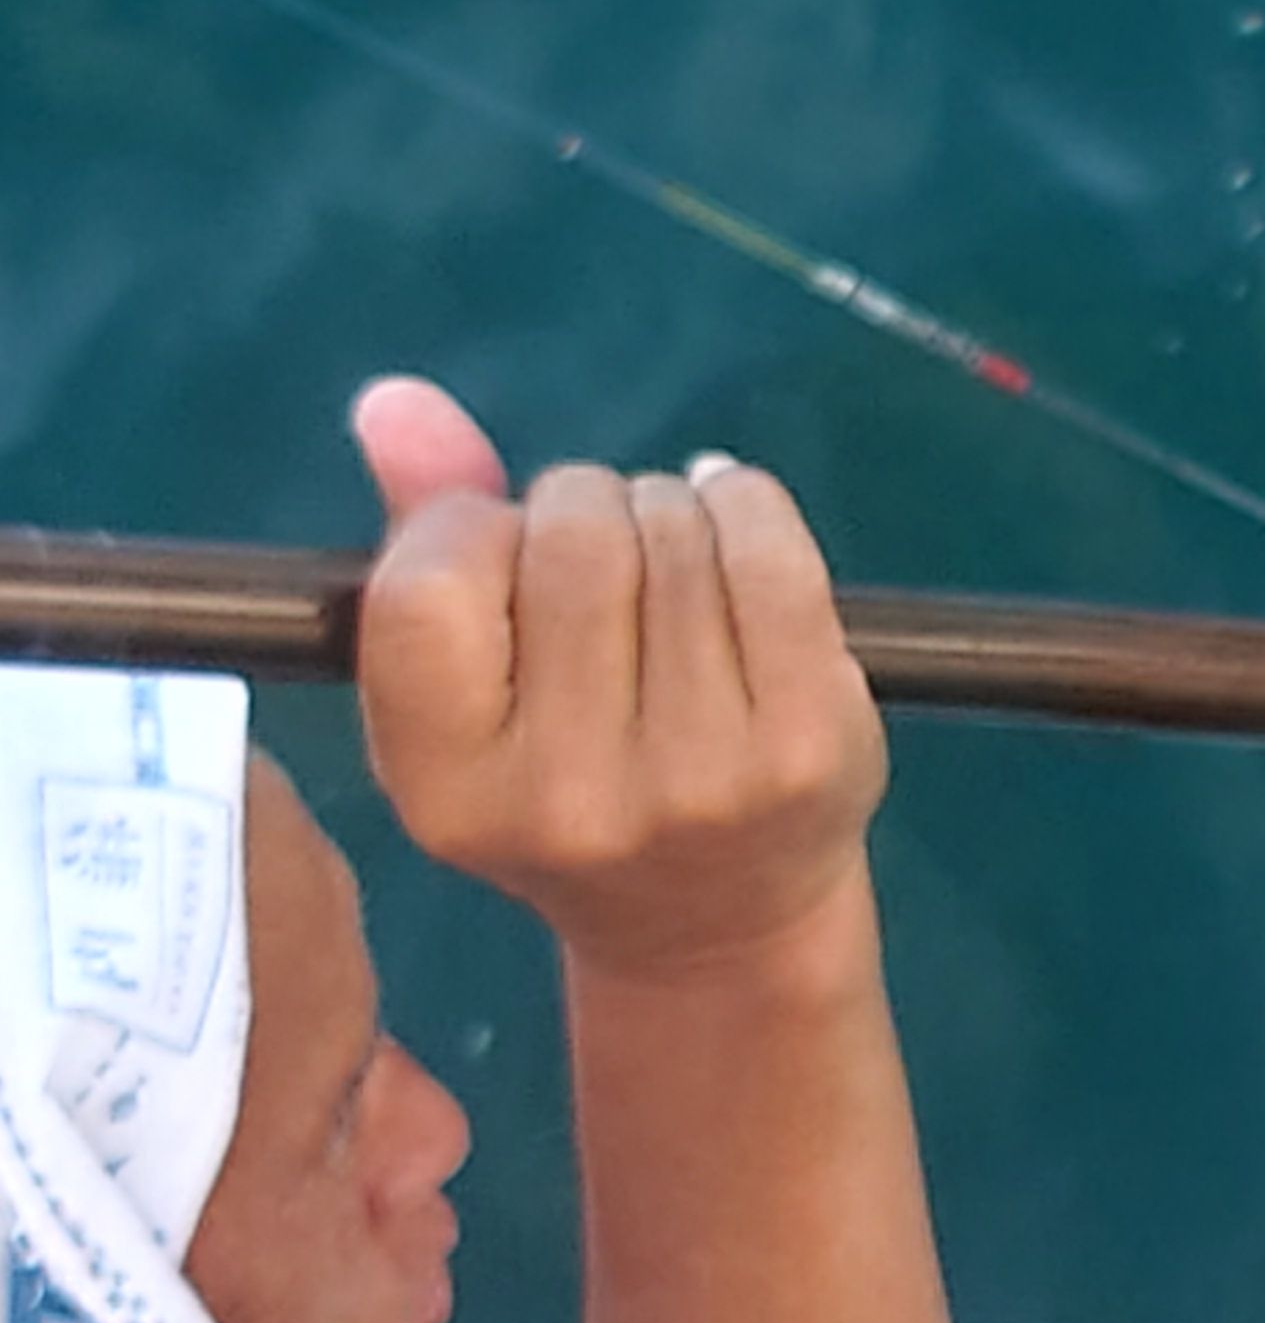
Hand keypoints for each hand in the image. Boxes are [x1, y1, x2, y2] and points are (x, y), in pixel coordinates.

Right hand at [350, 375, 889, 979]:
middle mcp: (570, 798)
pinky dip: (747, 506)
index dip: (470, 527)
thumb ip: (417, 541)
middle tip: (607, 555)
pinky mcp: (810, 748)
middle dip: (586, 507)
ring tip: (670, 563)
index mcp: (449, 787)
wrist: (720, 922)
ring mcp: (700, 779)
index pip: (428, 585)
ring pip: (672, 534)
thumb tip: (395, 400)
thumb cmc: (571, 782)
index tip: (506, 548)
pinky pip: (771, 557)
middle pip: (571, 541)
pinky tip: (732, 526)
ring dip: (669, 510)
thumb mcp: (468, 696)